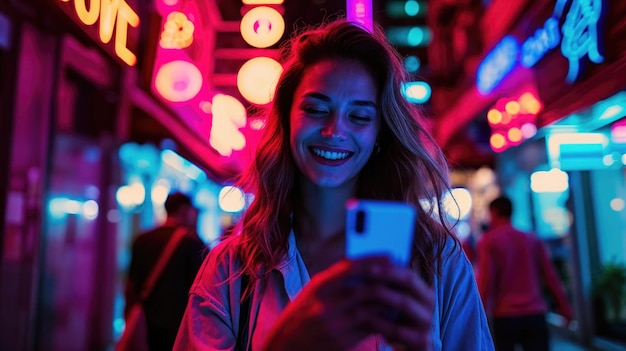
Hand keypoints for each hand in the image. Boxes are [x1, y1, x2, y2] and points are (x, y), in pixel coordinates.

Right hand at [261, 256, 433, 350]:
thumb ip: (336, 279)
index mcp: (319, 285)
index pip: (350, 267)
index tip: (391, 256)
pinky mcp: (341, 340)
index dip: (373, 260)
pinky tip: (391, 314)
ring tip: (400, 295)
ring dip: (388, 301)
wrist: (284, 343)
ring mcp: (334, 322)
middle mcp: (326, 302)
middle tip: (403, 277)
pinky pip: (369, 326)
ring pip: (370, 308)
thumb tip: (366, 267)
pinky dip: (382, 319)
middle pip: (364, 287)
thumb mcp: (313, 291)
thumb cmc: (301, 315)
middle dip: (387, 281)